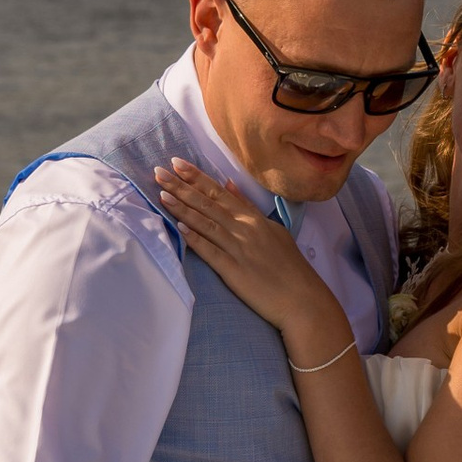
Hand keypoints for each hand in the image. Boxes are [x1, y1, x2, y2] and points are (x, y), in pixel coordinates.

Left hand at [155, 161, 341, 357]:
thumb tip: (229, 185)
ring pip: (206, 223)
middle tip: (159, 172)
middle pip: (208, 203)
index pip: (219, 192)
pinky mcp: (234, 270)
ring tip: (162, 194)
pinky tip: (179, 227)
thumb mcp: (273, 230)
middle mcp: (244, 229)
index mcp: (253, 219)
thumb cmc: (289, 266)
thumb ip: (248, 207)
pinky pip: (210, 251)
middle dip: (181, 186)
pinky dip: (195, 238)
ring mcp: (239, 248)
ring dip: (183, 208)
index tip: (176, 163)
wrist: (302, 298)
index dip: (196, 177)